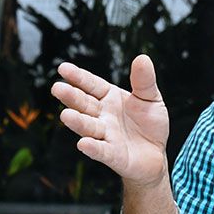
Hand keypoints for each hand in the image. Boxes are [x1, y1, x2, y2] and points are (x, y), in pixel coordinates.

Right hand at [51, 54, 169, 188]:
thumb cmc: (149, 124)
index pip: (91, 85)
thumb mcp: (151, 98)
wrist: (155, 154)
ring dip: (77, 122)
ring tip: (65, 115)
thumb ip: (144, 81)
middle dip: (71, 97)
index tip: (63, 68)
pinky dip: (92, 148)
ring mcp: (105, 136)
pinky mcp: (113, 155)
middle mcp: (102, 116)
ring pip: (88, 127)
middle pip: (84, 104)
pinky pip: (101, 151)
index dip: (78, 77)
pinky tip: (83, 144)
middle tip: (57, 88)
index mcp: (109, 98)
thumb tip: (142, 57)